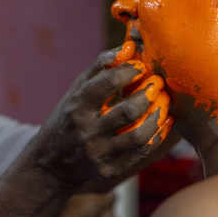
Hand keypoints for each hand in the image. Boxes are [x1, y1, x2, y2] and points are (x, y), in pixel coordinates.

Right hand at [31, 42, 172, 186]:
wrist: (52, 161)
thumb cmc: (70, 115)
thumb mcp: (77, 88)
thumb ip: (101, 66)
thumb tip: (130, 46)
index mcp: (76, 106)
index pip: (106, 84)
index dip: (128, 71)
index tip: (140, 64)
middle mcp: (86, 131)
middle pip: (127, 112)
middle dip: (148, 94)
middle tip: (158, 82)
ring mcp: (98, 154)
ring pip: (138, 136)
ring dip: (157, 116)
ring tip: (164, 102)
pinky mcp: (108, 170)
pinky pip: (140, 153)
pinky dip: (157, 135)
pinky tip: (164, 121)